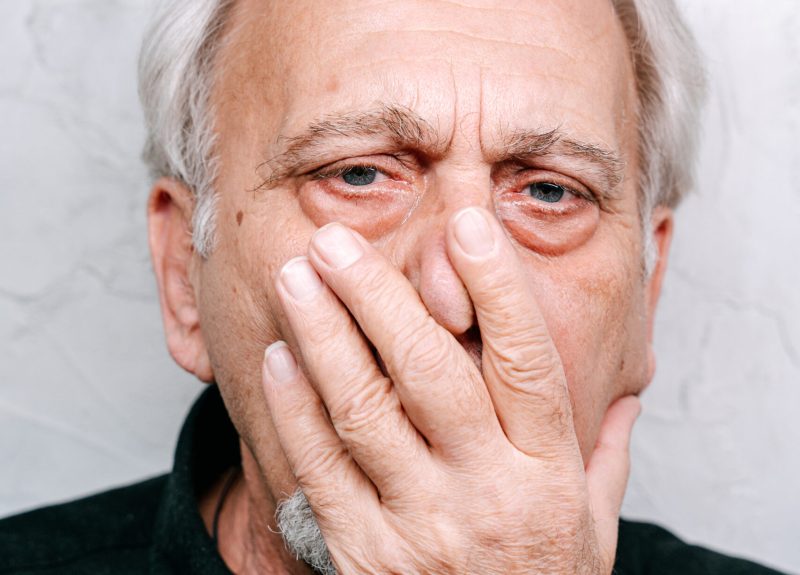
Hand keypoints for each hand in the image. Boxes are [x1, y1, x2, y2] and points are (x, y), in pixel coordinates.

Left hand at [262, 207, 640, 573]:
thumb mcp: (593, 523)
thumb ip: (605, 453)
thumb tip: (629, 394)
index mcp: (546, 471)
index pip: (525, 362)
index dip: (498, 288)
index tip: (466, 225)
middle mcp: (485, 491)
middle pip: (430, 372)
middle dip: (377, 296)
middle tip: (334, 241)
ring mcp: (419, 524)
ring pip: (364, 412)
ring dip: (323, 336)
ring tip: (295, 277)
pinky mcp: (363, 553)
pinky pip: (321, 469)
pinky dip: (295, 409)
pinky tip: (280, 358)